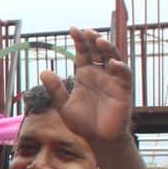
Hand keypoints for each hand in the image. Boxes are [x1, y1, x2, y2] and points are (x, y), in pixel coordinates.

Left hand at [40, 28, 133, 144]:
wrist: (98, 139)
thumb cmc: (83, 123)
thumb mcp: (64, 106)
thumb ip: (55, 89)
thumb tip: (43, 71)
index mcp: (85, 75)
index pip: (83, 53)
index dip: (79, 41)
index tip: (73, 29)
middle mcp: (100, 74)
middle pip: (98, 52)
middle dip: (93, 40)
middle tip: (87, 31)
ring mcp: (113, 81)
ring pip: (113, 59)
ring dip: (108, 49)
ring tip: (100, 41)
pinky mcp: (123, 90)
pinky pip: (124, 76)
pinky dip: (120, 68)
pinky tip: (113, 63)